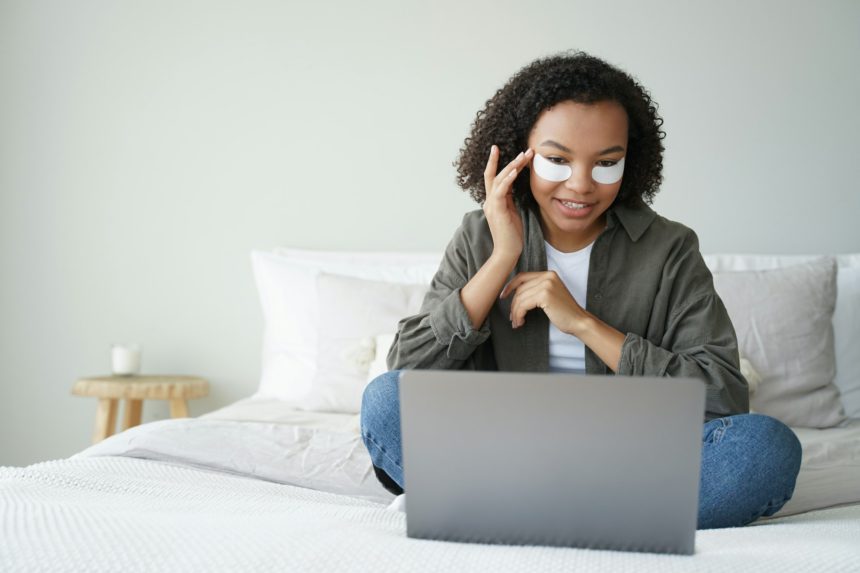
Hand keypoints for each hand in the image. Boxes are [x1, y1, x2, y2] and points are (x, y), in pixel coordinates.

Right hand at [483, 145, 532, 260]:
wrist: (507, 252)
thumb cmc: (512, 235)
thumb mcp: (512, 212)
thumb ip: (510, 200)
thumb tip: (515, 188)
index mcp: (493, 201)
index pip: (494, 177)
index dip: (496, 163)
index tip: (499, 149)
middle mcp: (489, 201)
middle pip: (495, 174)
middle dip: (508, 160)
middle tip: (525, 150)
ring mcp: (492, 205)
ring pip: (499, 179)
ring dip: (512, 166)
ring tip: (525, 155)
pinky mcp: (497, 210)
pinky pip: (501, 190)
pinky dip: (508, 179)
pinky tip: (516, 170)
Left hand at [500, 271, 586, 333]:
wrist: (579, 321)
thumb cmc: (564, 312)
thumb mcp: (549, 295)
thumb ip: (536, 289)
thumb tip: (514, 294)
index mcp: (549, 274)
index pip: (523, 277)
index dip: (510, 286)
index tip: (503, 296)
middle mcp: (548, 276)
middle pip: (520, 289)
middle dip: (513, 304)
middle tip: (512, 318)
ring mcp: (547, 284)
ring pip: (520, 298)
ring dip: (515, 312)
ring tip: (516, 322)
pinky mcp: (545, 295)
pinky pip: (523, 305)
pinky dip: (519, 314)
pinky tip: (521, 322)